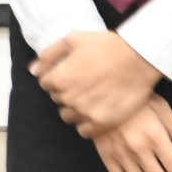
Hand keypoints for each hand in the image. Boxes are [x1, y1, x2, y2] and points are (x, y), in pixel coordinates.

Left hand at [32, 29, 160, 136]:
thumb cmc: (105, 45)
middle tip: (84, 82)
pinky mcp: (102, 123)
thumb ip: (49, 55)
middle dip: (66, 91)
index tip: (71, 71)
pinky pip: (84, 131)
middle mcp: (69, 98)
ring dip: (74, 108)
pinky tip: (96, 110)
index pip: (45, 83)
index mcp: (60, 78)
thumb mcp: (73, 39)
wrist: (138, 58)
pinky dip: (86, 123)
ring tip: (90, 96)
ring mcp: (85, 113)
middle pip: (57, 99)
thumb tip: (33, 70)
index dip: (57, 76)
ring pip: (68, 116)